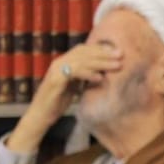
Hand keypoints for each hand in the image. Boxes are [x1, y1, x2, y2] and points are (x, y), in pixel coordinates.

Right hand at [5, 43, 123, 153]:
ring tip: (116, 65)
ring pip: (81, 61)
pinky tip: (100, 78)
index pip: (83, 50)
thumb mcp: (75, 87)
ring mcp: (57, 70)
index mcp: (65, 62)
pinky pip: (73, 73)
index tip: (117, 51)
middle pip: (83, 53)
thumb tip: (102, 75)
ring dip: (100, 63)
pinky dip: (87, 74)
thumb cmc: (59, 102)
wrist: (42, 113)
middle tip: (121, 55)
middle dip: (104, 53)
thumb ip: (84, 78)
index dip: (100, 49)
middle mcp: (60, 62)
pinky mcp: (55, 80)